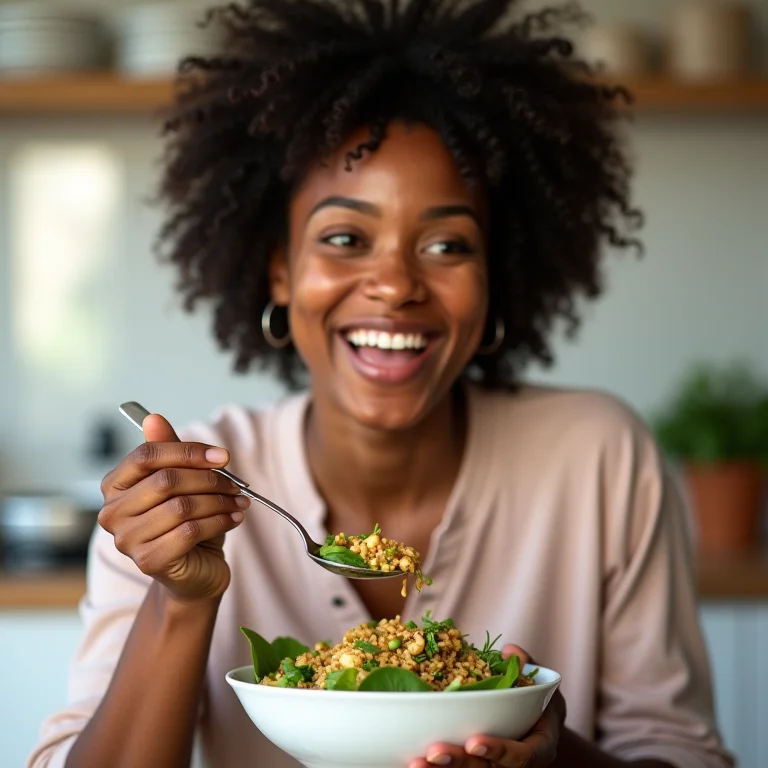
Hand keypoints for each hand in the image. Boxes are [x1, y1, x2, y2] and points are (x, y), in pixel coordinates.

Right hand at [98, 413, 249, 601]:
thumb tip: (153, 418)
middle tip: (235, 483)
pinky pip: (190, 531)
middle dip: (209, 479)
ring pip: (182, 506)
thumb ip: (169, 451)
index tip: (222, 456)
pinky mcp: (148, 561)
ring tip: (238, 501)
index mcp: (114, 485)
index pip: (147, 455)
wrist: (194, 572)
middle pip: (166, 480)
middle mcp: (112, 513)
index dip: (188, 452)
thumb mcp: (182, 482)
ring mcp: (126, 540)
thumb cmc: (186, 522)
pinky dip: (220, 521)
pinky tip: (234, 518)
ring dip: (219, 501)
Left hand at [409, 645, 565, 767]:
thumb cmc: (535, 697)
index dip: (499, 750)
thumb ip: (526, 666)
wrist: (538, 719)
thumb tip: (510, 652)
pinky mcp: (477, 764)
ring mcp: (496, 767)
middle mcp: (517, 763)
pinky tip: (413, 762)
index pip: (523, 756)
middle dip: (460, 762)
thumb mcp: (539, 680)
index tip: (474, 740)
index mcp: (539, 745)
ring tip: (416, 762)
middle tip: (433, 751)